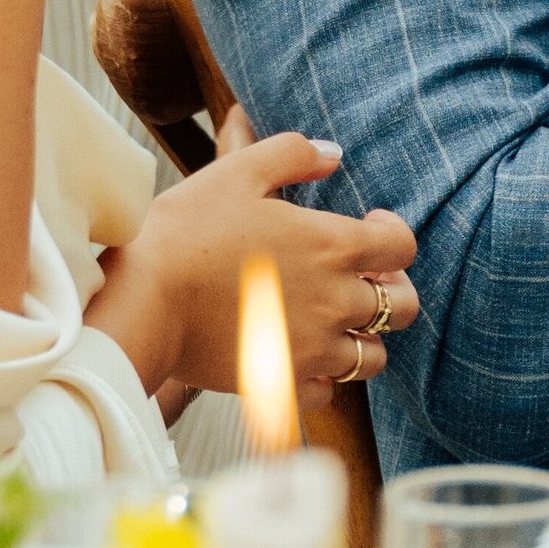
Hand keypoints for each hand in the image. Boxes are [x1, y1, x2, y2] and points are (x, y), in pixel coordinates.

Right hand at [92, 111, 418, 406]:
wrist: (146, 300)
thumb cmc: (188, 230)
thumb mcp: (239, 172)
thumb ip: (294, 154)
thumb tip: (332, 153)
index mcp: (332, 246)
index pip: (402, 246)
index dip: (393, 233)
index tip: (369, 225)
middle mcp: (335, 302)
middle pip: (402, 308)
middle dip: (392, 290)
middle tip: (362, 279)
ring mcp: (313, 349)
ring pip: (372, 358)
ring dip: (362, 338)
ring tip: (334, 321)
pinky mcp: (284, 384)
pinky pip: (326, 394)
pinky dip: (320, 378)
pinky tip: (298, 354)